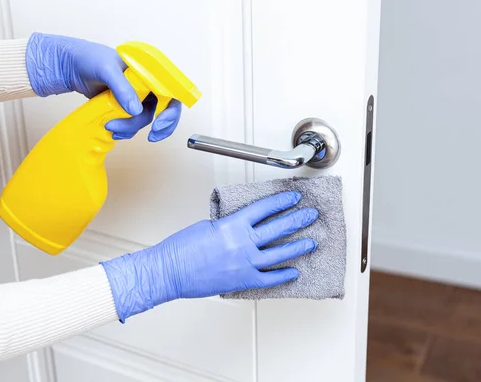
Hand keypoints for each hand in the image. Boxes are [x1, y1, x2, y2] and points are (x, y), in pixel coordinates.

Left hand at [25, 32, 180, 140]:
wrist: (70, 66)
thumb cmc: (90, 58)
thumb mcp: (107, 70)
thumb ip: (123, 88)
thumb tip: (136, 111)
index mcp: (149, 72)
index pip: (171, 92)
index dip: (171, 110)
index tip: (159, 124)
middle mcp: (146, 85)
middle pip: (164, 110)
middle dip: (160, 126)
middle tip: (151, 137)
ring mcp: (136, 97)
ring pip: (145, 119)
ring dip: (132, 128)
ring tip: (111, 128)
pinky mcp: (124, 107)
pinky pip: (132, 123)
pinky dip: (125, 130)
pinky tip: (113, 130)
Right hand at [101, 191, 318, 321]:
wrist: (169, 271)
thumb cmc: (181, 249)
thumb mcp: (207, 226)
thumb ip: (229, 226)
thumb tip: (241, 227)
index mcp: (232, 225)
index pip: (264, 208)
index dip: (282, 202)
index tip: (293, 198)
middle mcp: (242, 243)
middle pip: (278, 228)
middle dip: (298, 220)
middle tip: (310, 215)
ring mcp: (244, 263)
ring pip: (279, 253)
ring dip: (298, 247)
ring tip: (311, 242)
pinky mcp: (241, 281)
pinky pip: (268, 279)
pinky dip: (283, 276)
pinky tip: (293, 272)